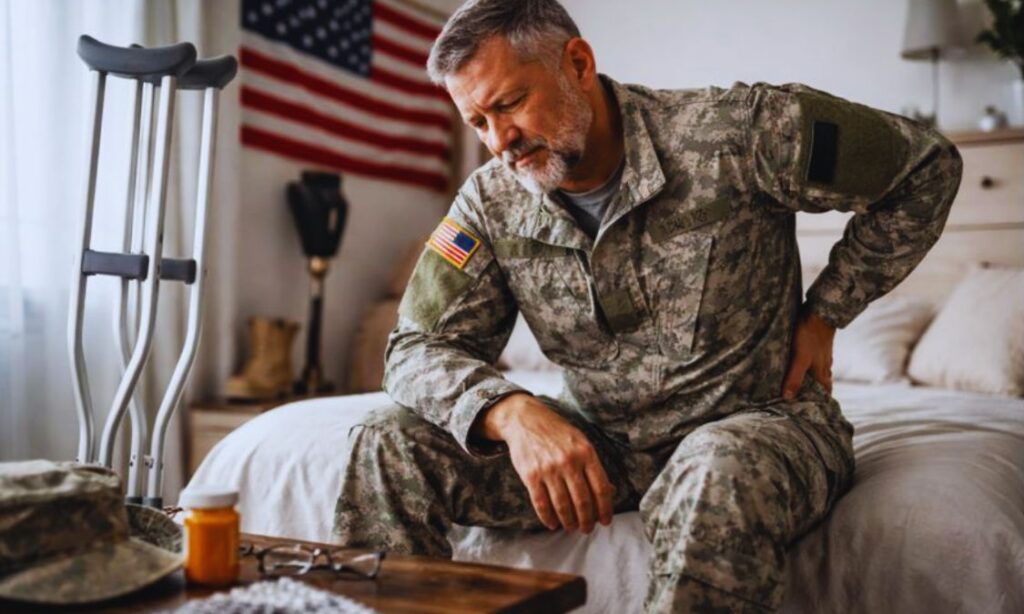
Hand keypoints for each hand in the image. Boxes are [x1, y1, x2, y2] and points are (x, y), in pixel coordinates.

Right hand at [471, 393, 614, 532]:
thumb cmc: (557, 432)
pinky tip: (553, 523)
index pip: (601, 488)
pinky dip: (548, 518)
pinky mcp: (531, 475)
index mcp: (586, 452)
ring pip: (563, 506)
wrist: (526, 420)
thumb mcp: (581, 442)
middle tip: (587, 528)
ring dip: (569, 522)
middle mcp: (569, 461)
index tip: (605, 520)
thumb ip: (593, 466)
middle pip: (583, 501)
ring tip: (571, 527)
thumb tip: (610, 492)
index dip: (605, 509)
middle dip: (587, 520)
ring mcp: (548, 469)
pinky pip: (541, 504)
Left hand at [782, 308, 835, 399]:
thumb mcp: (800, 358)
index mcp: (821, 372)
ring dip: (813, 379)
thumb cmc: (809, 335)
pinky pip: (816, 359)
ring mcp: (823, 354)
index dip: (821, 402)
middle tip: (806, 401)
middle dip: (816, 392)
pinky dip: (811, 365)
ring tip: (803, 385)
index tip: (817, 413)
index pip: (825, 392)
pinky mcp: (819, 343)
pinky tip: (804, 362)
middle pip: (822, 383)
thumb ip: (794, 377)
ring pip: (820, 371)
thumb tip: (788, 398)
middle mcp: (824, 365)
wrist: (821, 311)